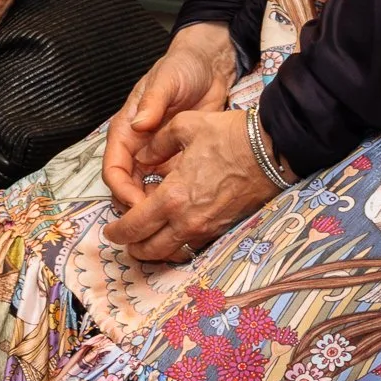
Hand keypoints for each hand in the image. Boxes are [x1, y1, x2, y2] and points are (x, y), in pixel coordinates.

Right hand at [102, 23, 237, 211]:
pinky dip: (171, 198)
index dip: (121, 190)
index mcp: (126, 130)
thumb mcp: (166, 81)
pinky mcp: (176, 158)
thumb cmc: (181, 67)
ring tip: (170, 219)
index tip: (137, 205)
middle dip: (135, 207)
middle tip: (155, 221)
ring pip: (145, 190)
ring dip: (152, 206)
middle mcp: (137, 146)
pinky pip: (168, 185)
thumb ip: (152, 103)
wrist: (210, 66)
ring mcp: (156, 154)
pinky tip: (185, 207)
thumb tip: (138, 125)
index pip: (114, 169)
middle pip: (126, 186)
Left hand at [103, 109, 276, 262]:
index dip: (117, 232)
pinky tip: (173, 234)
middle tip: (124, 239)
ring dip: (154, 251)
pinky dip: (177, 246)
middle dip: (132, 247)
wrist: (270, 151)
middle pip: (150, 249)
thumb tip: (143, 155)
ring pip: (171, 254)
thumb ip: (158, 143)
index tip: (110, 230)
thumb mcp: (185, 126)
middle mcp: (186, 220)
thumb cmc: (228, 136)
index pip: (134, 226)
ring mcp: (206, 229)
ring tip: (146, 241)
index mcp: (172, 197)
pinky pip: (192, 248)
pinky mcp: (222, 229)